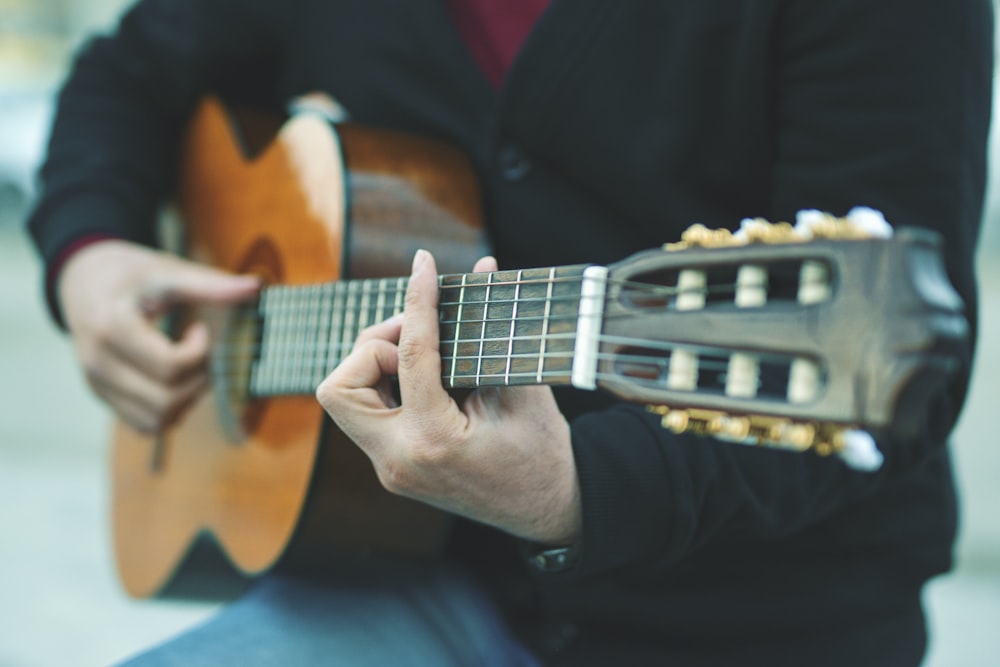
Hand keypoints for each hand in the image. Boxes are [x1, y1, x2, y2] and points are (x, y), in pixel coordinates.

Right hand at [58, 240, 259, 433]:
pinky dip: (170, 411)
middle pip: (166, 401)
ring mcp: (98, 385)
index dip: (200, 353)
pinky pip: (145, 425)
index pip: (170, 367)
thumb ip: (210, 285)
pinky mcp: (104, 398)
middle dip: (198, 381)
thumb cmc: (129, 275)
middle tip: (202, 353)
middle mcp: (98, 364)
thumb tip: (255, 287)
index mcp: (111, 328)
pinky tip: (174, 381)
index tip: (200, 330)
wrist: (85, 281)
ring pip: (157, 421)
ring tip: (188, 366)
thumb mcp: (168, 272)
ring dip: (186, 400)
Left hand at [317, 251, 581, 544]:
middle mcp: (398, 460)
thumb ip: (494, 327)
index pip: (410, 355)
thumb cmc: (542, 453)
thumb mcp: (522, 387)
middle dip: (371, 349)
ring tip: (423, 353)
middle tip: (416, 335)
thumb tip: (483, 264)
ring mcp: (390, 468)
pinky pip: (367, 414)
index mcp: (433, 441)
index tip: (424, 264)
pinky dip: (386, 385)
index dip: (417, 301)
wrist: (548, 510)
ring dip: (374, 366)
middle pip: (339, 388)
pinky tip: (423, 376)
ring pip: (345, 401)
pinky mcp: (392, 467)